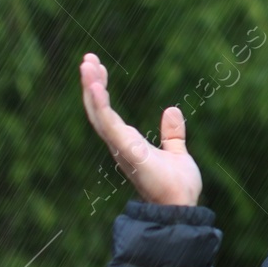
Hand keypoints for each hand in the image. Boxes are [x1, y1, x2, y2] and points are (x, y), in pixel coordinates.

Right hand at [79, 53, 201, 206]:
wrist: (181, 207)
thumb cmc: (176, 187)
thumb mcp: (176, 152)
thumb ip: (172, 134)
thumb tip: (171, 110)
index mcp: (128, 143)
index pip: (108, 112)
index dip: (101, 90)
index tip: (98, 67)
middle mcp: (120, 145)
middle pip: (98, 110)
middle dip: (91, 84)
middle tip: (87, 59)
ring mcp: (121, 148)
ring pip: (99, 114)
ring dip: (91, 89)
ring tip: (87, 65)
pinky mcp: (128, 151)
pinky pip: (109, 125)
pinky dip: (100, 105)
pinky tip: (95, 86)